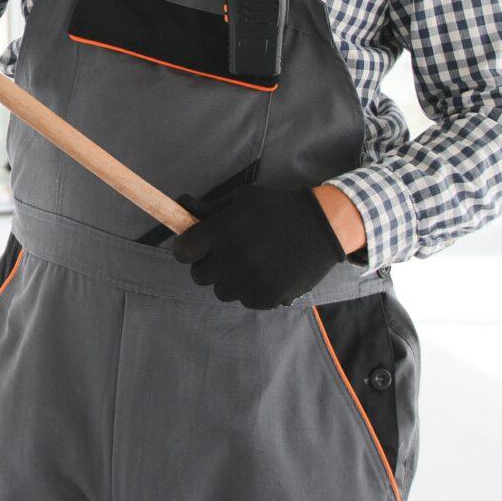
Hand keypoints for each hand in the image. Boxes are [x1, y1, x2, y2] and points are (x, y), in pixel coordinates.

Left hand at [170, 183, 347, 309]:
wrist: (321, 227)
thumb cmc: (276, 209)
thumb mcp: (242, 199)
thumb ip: (209, 209)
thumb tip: (180, 204)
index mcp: (224, 230)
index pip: (184, 250)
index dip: (185, 249)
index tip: (192, 247)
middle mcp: (235, 257)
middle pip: (199, 275)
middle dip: (206, 265)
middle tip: (222, 255)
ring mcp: (253, 280)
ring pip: (221, 291)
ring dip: (227, 279)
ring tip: (245, 264)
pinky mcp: (269, 296)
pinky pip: (244, 301)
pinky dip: (248, 290)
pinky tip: (261, 274)